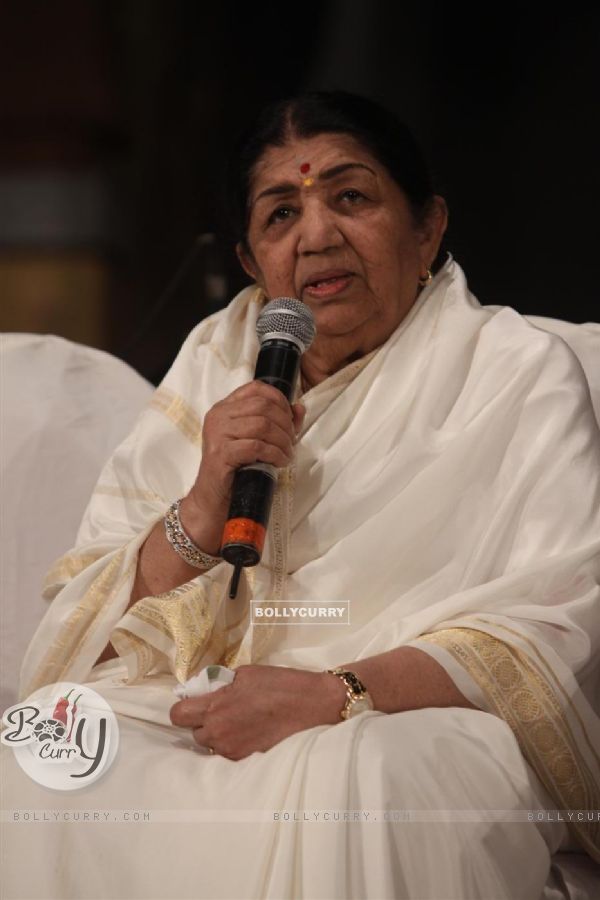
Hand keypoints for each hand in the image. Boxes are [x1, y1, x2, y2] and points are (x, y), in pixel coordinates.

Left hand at [169, 665, 345, 760]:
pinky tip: (250, 732)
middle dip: (204, 721)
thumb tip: (206, 690)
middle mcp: (219, 733)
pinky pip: (228, 754)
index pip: (178, 715)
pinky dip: (234, 744)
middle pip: (193, 732)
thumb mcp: (246, 674)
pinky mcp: (246, 761)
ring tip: (239, 722)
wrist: (313, 706)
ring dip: (218, 735)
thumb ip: (220, 684)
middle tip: (223, 710)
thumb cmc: (280, 684)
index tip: (196, 701)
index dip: (185, 707)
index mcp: (215, 707)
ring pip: (211, 745)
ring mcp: (232, 751)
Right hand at [179, 383, 304, 553]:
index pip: (256, 388)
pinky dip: (274, 454)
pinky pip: (257, 446)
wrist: (214, 499)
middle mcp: (218, 416)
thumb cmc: (237, 469)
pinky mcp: (221, 453)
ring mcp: (217, 433)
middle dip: (284, 424)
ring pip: (262, 425)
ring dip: (282, 441)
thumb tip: (299, 407)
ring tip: (287, 454)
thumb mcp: (258, 440)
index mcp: (224, 408)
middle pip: (263, 406)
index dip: (279, 399)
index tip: (290, 418)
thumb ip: (279, 422)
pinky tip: (279, 462)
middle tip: (291, 441)